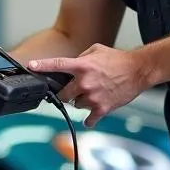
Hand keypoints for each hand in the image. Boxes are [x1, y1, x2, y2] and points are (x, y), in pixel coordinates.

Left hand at [29, 44, 146, 127]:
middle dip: (65, 93)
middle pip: (63, 94)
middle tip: (73, 90)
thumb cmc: (118, 60)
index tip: (31, 66)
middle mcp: (84, 82)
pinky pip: (88, 119)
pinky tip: (91, 115)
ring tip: (92, 95)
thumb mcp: (96, 50)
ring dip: (80, 102)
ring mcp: (93, 97)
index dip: (42, 66)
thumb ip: (80, 57)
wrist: (138, 70)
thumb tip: (71, 65)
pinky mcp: (102, 108)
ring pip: (75, 105)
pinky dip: (89, 119)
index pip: (57, 65)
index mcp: (82, 66)